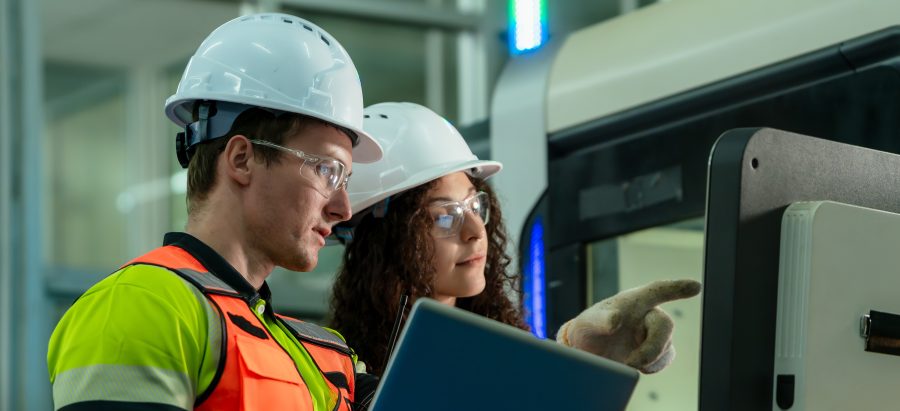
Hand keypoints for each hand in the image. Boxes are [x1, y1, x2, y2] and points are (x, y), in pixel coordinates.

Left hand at [556, 279, 700, 373]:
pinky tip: (636, 367)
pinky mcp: (654, 351)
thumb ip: (600, 320)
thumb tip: (615, 320)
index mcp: (632, 301)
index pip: (657, 290)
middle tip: (632, 362)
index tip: (696, 286)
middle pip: (665, 324)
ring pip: (667, 345)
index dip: (676, 288)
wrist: (587, 352)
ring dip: (651, 358)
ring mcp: (652, 332)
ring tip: (627, 363)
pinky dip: (653, 366)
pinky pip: (665, 358)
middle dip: (653, 346)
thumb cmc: (588, 330)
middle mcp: (646, 314)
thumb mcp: (587, 323)